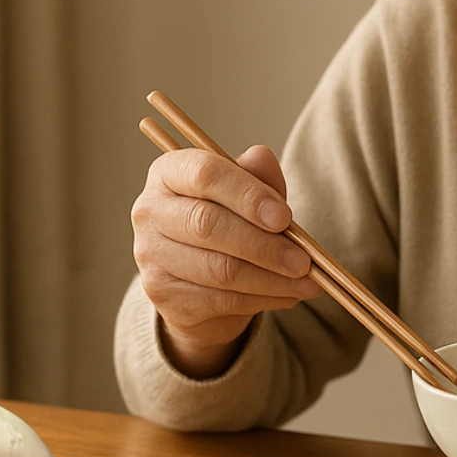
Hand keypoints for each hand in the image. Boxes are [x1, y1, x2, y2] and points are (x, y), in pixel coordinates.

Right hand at [131, 145, 321, 377]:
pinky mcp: (161, 294)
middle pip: (208, 225)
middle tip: (304, 261)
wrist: (196, 279)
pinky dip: (264, 299)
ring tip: (307, 282)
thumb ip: (257, 177)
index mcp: (169, 172)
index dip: (247, 195)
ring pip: (219, 269)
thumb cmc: (226, 223)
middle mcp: (149, 210)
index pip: (204, 174)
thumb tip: (262, 157)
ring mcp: (150, 255)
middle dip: (265, 245)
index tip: (285, 217)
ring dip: (272, 279)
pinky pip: (221, 300)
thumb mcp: (245, 195)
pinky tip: (288, 296)